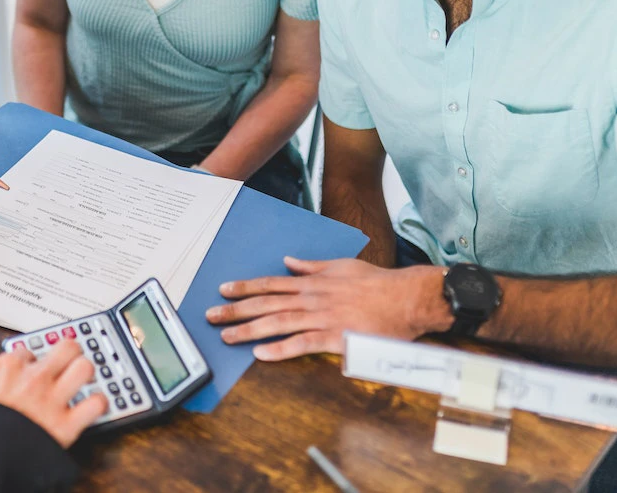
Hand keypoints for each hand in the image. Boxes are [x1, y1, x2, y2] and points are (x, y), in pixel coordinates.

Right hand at [0, 340, 107, 447]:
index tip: (29, 370)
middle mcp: (34, 379)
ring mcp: (52, 401)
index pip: (29, 349)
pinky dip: (97, 405)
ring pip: (84, 369)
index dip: (31, 360)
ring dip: (86, 374)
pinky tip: (91, 408)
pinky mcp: (67, 426)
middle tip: (67, 363)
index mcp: (8, 368)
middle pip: (66, 348)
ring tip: (81, 380)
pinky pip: (95, 405)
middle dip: (69, 353)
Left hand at [204, 257, 449, 360]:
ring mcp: (322, 318)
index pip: (270, 284)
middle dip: (236, 310)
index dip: (245, 287)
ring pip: (278, 323)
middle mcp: (311, 298)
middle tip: (211, 316)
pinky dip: (281, 349)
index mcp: (312, 283)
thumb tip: (290, 261)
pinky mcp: (335, 337)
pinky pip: (303, 344)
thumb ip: (313, 266)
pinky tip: (262, 354)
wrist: (406, 298)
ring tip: (227, 336)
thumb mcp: (341, 266)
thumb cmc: (377, 283)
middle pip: (266, 303)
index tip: (224, 290)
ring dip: (249, 330)